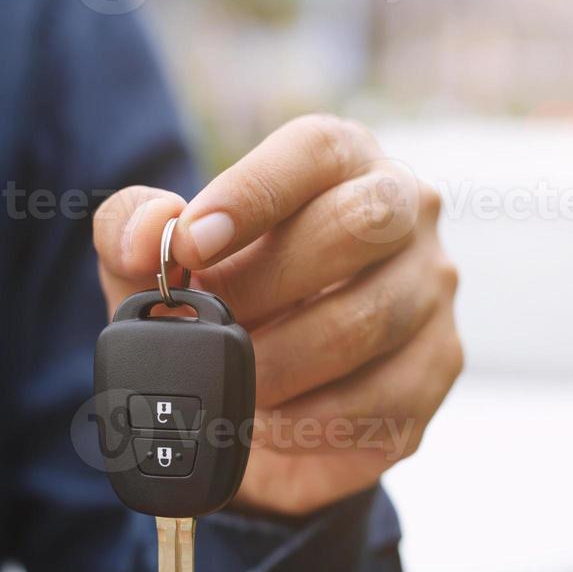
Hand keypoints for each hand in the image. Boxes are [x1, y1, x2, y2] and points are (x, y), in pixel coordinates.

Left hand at [92, 115, 462, 516]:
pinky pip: (381, 396)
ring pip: (369, 320)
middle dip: (270, 282)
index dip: (253, 192)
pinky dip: (311, 418)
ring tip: (235, 383)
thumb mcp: (156, 265)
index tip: (191, 243)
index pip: (316, 149)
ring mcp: (431, 290)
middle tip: (215, 324)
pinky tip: (273, 422)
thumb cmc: (222, 304)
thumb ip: (134, 231)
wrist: (267, 402)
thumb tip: (149, 233)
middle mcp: (408, 212)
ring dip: (282, 363)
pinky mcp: (438, 365)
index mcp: (342, 160)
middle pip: (363, 224)